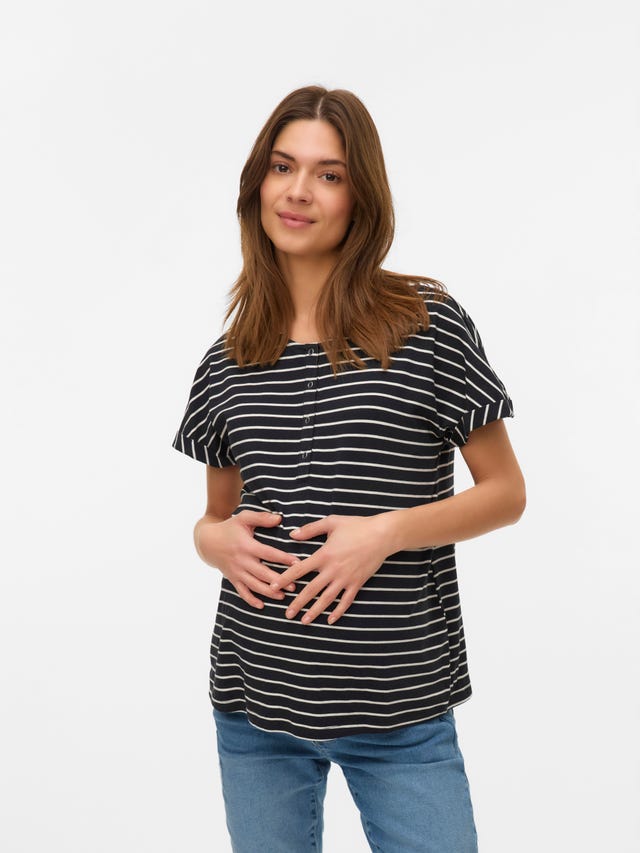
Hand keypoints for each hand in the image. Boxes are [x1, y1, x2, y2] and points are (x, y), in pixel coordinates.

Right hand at [197, 510, 296, 608]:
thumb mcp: (244, 518)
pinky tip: (261, 606)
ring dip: (268, 592)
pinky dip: (250, 600)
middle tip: (294, 586)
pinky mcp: (232, 579)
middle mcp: (241, 561)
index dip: (283, 558)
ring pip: (253, 585)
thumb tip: (280, 518)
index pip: (268, 553)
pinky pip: (241, 592)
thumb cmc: (229, 528)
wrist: (207, 542)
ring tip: (283, 597)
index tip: (297, 563)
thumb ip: (261, 518)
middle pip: (262, 573)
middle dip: (278, 580)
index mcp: (246, 545)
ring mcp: (236, 571)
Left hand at [270, 514, 394, 624]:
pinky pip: (346, 601)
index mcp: (324, 555)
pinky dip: (338, 611)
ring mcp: (346, 578)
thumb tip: (292, 535)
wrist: (382, 535)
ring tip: (304, 621)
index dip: (285, 579)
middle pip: (311, 590)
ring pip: (327, 599)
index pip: (299, 570)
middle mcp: (333, 570)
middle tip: (287, 614)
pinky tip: (330, 620)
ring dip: (315, 611)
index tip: (273, 588)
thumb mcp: (332, 522)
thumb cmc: (356, 526)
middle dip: (298, 603)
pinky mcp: (357, 583)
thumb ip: (311, 529)